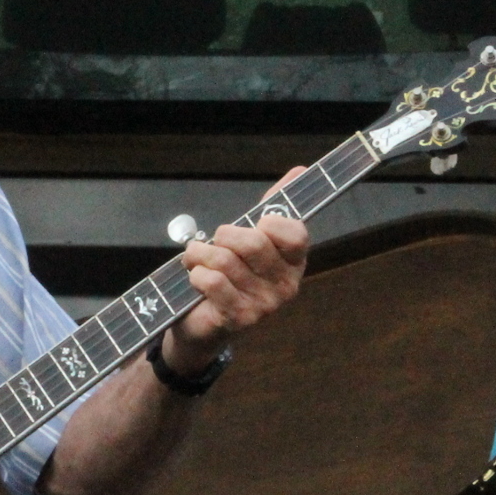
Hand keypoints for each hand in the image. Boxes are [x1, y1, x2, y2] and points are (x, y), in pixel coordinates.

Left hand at [165, 168, 309, 375]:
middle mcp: (286, 286)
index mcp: (295, 262)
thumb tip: (300, 170)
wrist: (203, 324)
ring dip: (200, 254)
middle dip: (223, 236)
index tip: (255, 225)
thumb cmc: (230, 275)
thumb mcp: (251, 237)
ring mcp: (264, 305)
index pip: (296, 233)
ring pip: (225, 260)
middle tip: (213, 243)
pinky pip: (211, 281)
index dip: (270, 223)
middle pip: (253, 242)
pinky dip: (195, 274)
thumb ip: (274, 205)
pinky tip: (196, 279)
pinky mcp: (238, 319)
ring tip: (196, 260)